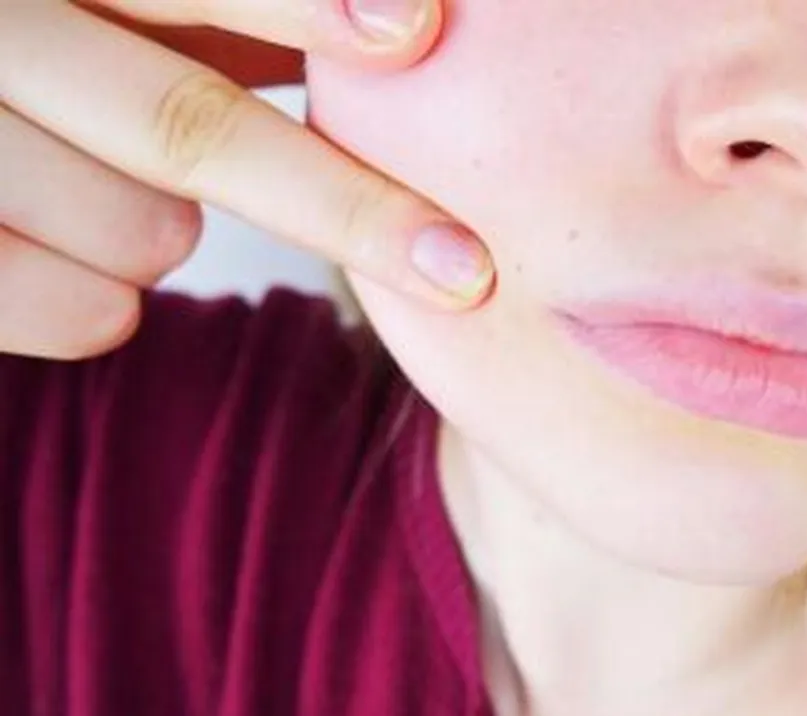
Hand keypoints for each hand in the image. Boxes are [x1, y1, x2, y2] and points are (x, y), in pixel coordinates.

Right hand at [0, 0, 493, 360]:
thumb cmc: (56, 51)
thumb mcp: (131, 8)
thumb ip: (239, 14)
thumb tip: (410, 28)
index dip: (300, 3)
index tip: (417, 31)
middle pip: (185, 126)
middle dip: (344, 207)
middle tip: (463, 268)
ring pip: (141, 231)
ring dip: (175, 240)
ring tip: (151, 216)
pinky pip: (71, 308)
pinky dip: (105, 306)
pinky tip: (102, 283)